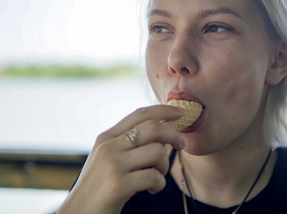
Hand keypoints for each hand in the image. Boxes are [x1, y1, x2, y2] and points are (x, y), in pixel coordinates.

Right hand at [57, 105, 184, 213]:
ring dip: (164, 166)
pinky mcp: (118, 185)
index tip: (180, 112)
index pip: (140, 114)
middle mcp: (109, 146)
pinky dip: (160, 184)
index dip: (163, 110)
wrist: (78, 213)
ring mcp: (113, 165)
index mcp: (107, 137)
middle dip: (174, 134)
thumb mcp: (107, 158)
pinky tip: (152, 189)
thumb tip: (163, 132)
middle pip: (153, 128)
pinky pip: (154, 176)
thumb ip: (129, 143)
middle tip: (181, 145)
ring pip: (157, 152)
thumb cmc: (99, 186)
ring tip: (157, 176)